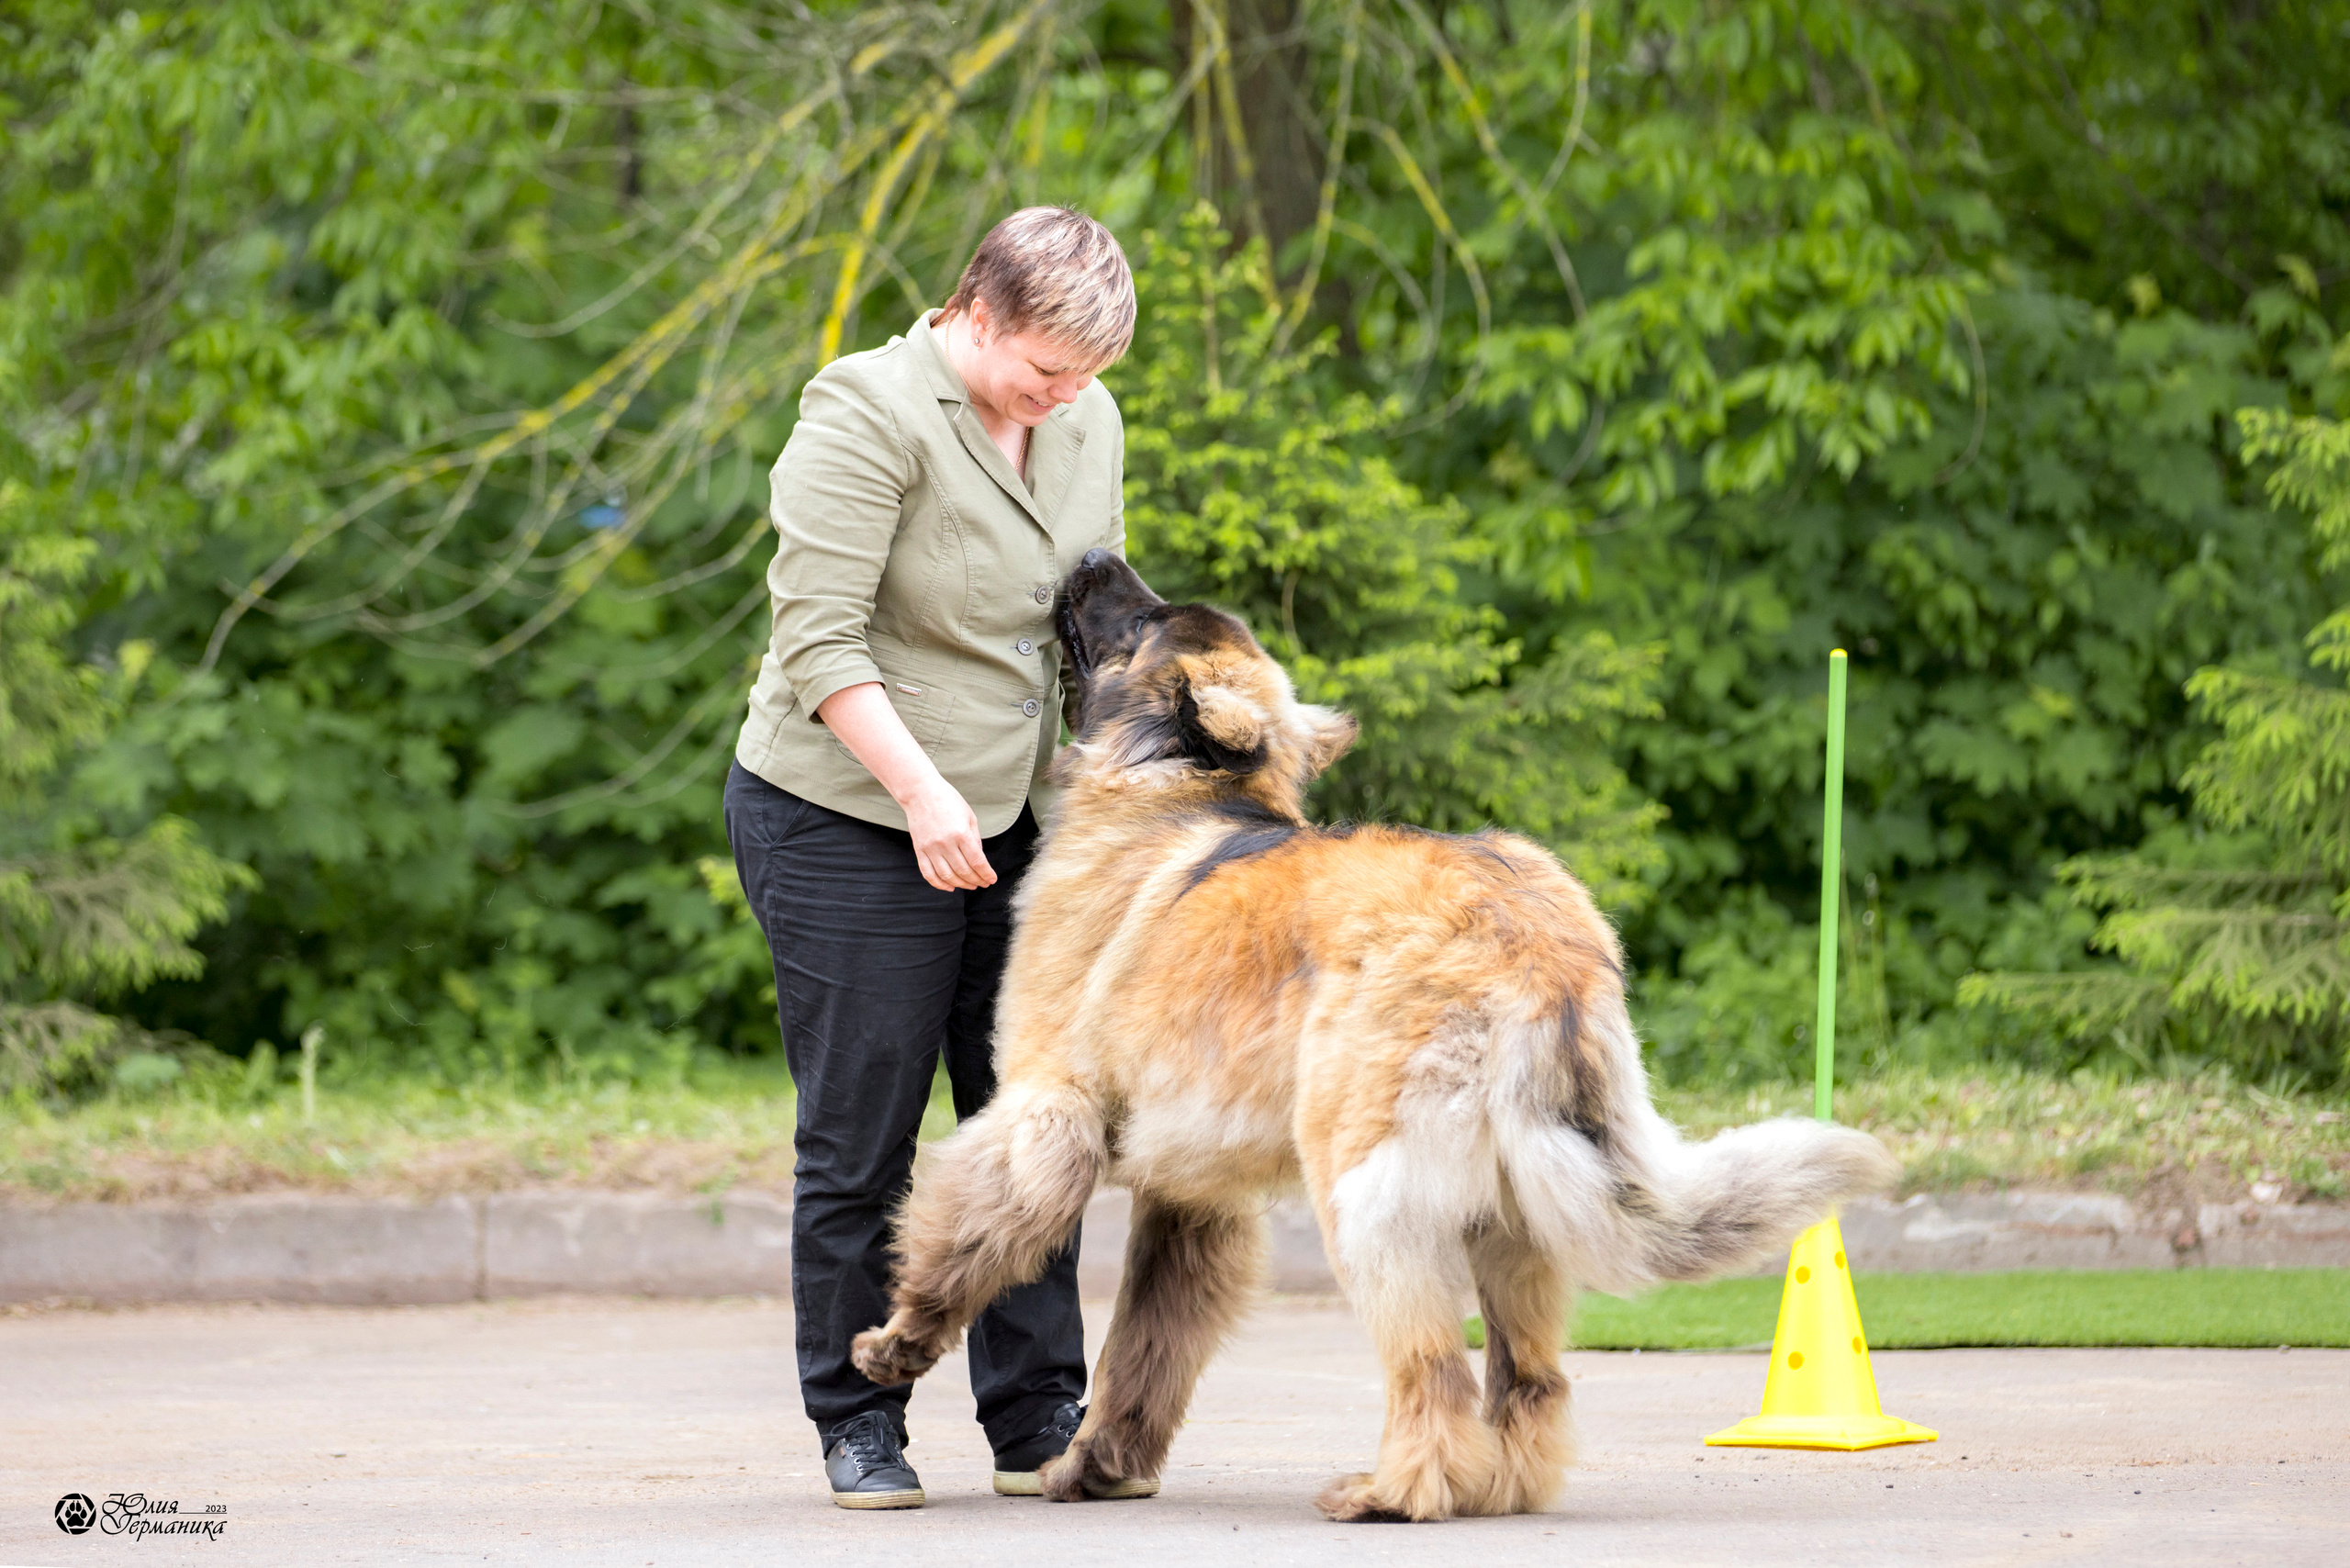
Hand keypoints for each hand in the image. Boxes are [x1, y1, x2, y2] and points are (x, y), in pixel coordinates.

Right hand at [902, 774, 995, 891]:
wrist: (921, 792)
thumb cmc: (948, 801)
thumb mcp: (969, 816)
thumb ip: (975, 839)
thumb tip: (980, 860)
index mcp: (961, 833)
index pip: (977, 862)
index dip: (986, 874)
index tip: (992, 880)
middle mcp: (945, 843)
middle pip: (964, 871)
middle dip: (977, 881)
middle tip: (983, 883)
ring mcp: (930, 848)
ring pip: (947, 876)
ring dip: (961, 885)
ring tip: (970, 885)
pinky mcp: (919, 850)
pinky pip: (929, 874)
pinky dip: (939, 884)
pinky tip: (950, 887)